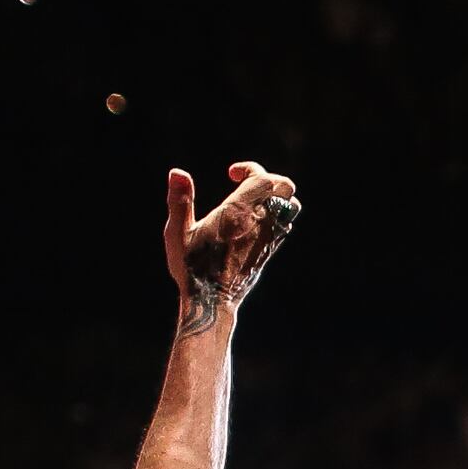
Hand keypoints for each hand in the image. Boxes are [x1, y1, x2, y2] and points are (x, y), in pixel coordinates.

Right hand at [165, 159, 302, 307]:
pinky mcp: (270, 250)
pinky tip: (254, 221)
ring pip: (291, 207)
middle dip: (269, 179)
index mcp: (238, 212)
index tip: (232, 174)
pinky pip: (285, 225)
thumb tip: (176, 171)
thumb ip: (179, 200)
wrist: (212, 300)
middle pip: (285, 188)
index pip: (262, 177)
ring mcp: (269, 237)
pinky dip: (277, 215)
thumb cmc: (192, 267)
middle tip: (247, 183)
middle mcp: (260, 222)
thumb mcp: (177, 232)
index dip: (249, 168)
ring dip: (277, 197)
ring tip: (253, 201)